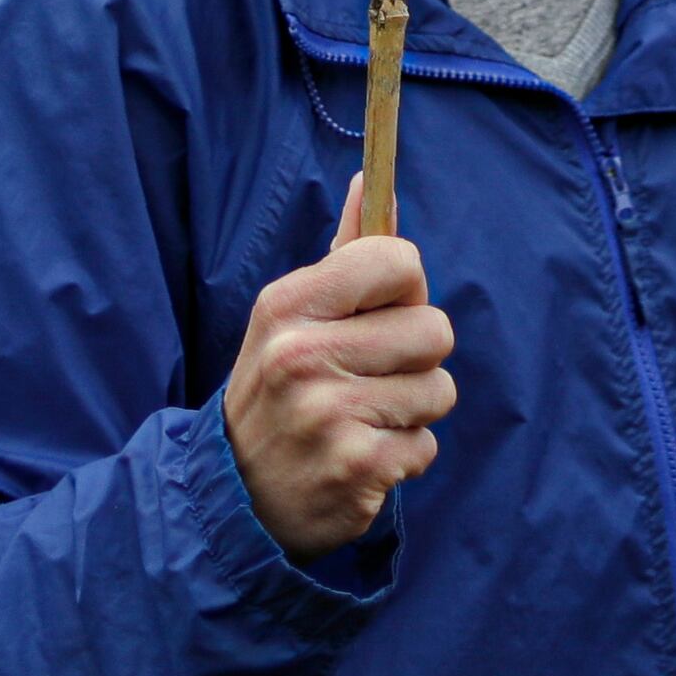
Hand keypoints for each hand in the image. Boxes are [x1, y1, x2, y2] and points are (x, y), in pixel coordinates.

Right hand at [222, 173, 455, 557]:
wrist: (234, 496)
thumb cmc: (279, 390)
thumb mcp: (291, 318)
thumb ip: (342, 253)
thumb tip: (368, 179)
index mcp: (289, 305)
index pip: (398, 260)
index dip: (405, 286)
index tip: (381, 311)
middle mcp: (304, 356)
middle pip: (434, 329)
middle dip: (415, 357)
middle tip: (368, 377)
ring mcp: (330, 416)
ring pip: (440, 390)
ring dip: (412, 410)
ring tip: (362, 419)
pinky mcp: (357, 470)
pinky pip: (427, 446)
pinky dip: (402, 456)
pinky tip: (359, 457)